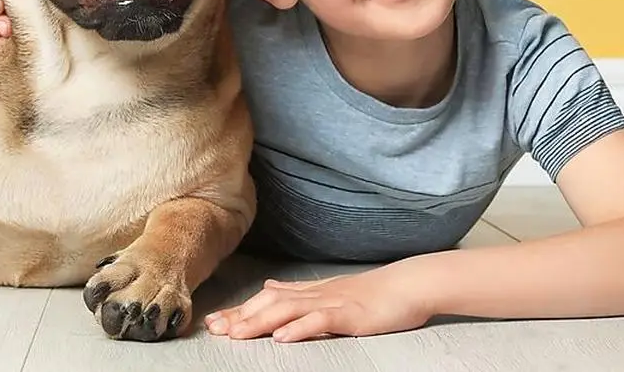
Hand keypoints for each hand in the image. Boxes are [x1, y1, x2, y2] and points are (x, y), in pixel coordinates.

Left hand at [204, 265, 432, 342]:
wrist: (408, 285)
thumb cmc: (374, 293)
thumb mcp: (330, 291)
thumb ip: (298, 291)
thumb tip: (269, 287)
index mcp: (310, 291)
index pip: (267, 299)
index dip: (240, 310)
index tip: (214, 321)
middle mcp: (315, 294)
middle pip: (270, 302)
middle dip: (240, 316)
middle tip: (214, 329)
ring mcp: (332, 302)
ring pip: (289, 309)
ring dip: (260, 321)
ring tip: (236, 334)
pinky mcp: (350, 313)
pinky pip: (320, 320)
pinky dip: (299, 328)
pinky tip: (282, 337)